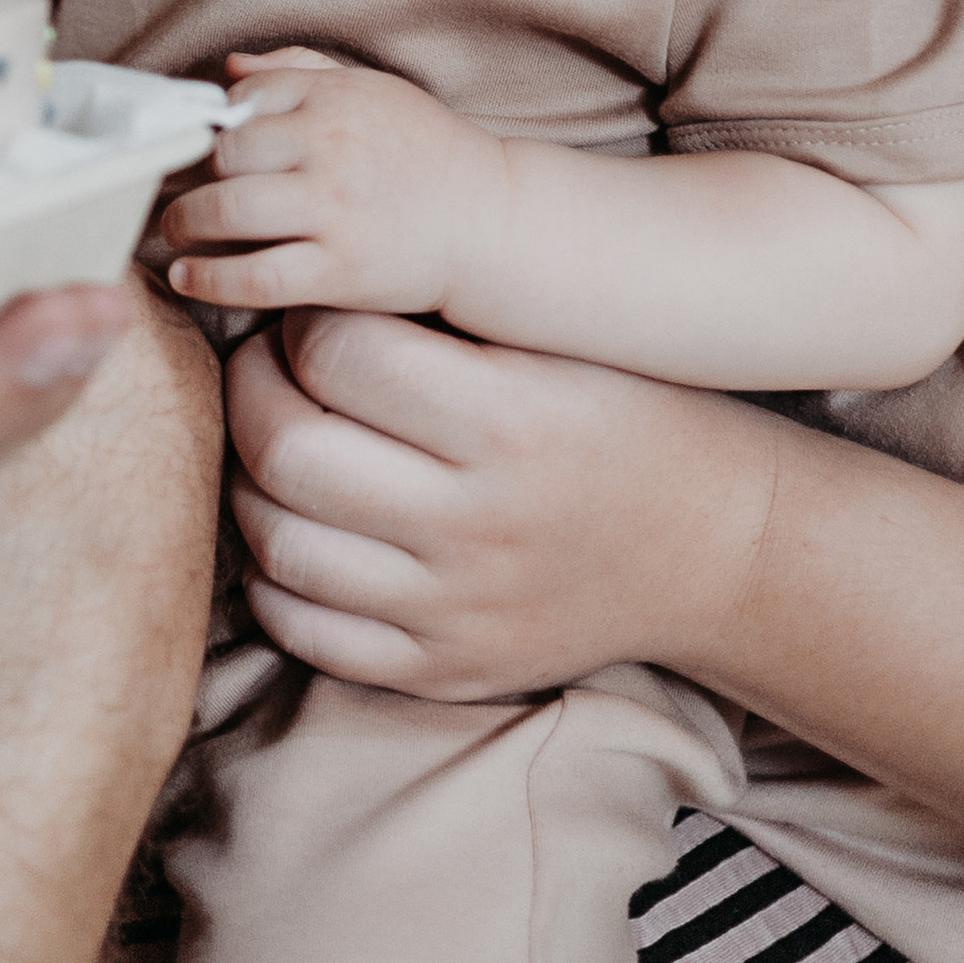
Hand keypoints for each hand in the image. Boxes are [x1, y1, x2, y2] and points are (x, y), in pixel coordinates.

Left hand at [159, 52, 498, 318]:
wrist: (491, 221)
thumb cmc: (428, 154)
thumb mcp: (372, 91)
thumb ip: (300, 71)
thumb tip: (230, 68)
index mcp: (335, 97)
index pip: (240, 101)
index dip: (206, 126)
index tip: (189, 146)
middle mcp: (330, 146)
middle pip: (222, 154)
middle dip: (184, 174)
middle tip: (167, 190)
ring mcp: (333, 210)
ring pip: (226, 211)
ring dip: (181, 224)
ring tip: (172, 231)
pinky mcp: (339, 270)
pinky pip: (255, 276)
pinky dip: (208, 279)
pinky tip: (185, 277)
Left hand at [224, 308, 779, 698]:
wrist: (716, 545)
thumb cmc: (625, 417)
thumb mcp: (552, 344)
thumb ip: (436, 318)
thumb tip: (302, 291)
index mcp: (509, 419)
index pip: (338, 353)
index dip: (299, 322)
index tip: (306, 317)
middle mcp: (477, 523)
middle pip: (289, 452)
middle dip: (250, 392)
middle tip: (264, 367)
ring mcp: (457, 610)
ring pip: (282, 545)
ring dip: (248, 482)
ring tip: (272, 443)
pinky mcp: (446, 671)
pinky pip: (307, 633)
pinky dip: (272, 579)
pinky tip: (294, 527)